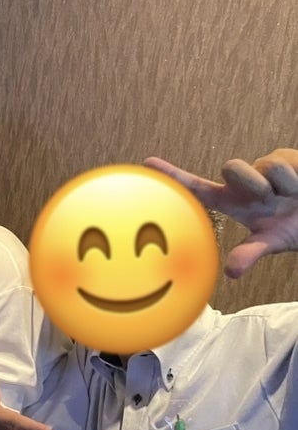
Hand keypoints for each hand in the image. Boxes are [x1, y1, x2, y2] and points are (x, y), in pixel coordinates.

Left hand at [145, 149, 297, 276]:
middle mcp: (242, 181)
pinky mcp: (286, 157)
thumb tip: (232, 272)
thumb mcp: (269, 242)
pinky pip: (287, 165)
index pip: (195, 187)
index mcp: (230, 200)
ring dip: (281, 185)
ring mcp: (262, 167)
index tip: (147, 162)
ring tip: (291, 195)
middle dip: (253, 182)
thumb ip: (248, 254)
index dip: (172, 174)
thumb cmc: (290, 227)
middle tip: (270, 199)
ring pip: (266, 166)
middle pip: (232, 166)